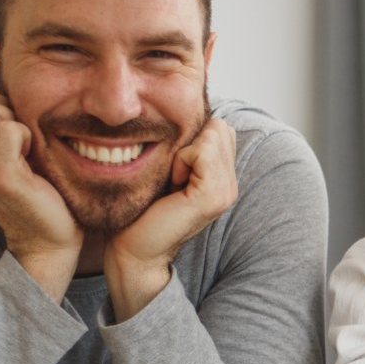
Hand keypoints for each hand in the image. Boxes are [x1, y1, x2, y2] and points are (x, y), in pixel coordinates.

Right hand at [0, 86, 79, 297]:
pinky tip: (35, 156)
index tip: (12, 123)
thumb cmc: (37, 191)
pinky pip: (11, 130)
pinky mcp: (1, 177)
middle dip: (0, 103)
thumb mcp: (9, 154)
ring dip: (14, 118)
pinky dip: (28, 134)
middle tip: (21, 132)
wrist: (47, 240)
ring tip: (27, 145)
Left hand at [105, 118, 237, 318]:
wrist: (133, 250)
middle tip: (172, 175)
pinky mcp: (213, 197)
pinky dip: (181, 160)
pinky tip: (173, 184)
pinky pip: (202, 151)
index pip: (221, 128)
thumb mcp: (169, 169)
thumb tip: (188, 114)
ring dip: (184, 152)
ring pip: (214, 134)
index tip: (173, 169)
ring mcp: (226, 192)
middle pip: (220, 127)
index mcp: (223, 178)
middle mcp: (231, 185)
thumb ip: (188, 148)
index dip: (192, 138)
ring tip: (172, 181)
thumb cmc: (141, 209)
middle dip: (191, 142)